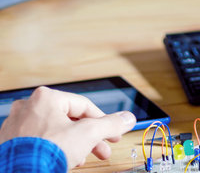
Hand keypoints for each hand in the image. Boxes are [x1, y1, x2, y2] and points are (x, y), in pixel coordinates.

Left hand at [0, 86, 135, 168]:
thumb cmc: (45, 152)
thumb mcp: (88, 134)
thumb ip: (110, 124)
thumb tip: (127, 119)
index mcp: (46, 98)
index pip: (84, 105)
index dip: (103, 121)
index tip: (112, 133)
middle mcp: (29, 107)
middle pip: (70, 120)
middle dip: (89, 137)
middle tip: (102, 148)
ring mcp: (18, 126)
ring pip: (56, 132)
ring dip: (74, 145)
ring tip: (82, 158)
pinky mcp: (11, 143)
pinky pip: (41, 142)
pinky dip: (55, 149)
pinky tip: (64, 160)